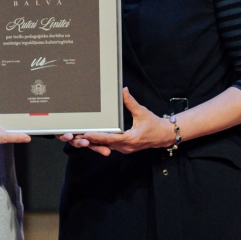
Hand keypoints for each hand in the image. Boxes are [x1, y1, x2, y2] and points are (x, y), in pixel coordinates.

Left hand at [57, 88, 173, 155]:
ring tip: (80, 137)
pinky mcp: (125, 148)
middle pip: (105, 144)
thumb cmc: (154, 124)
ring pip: (106, 146)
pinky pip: (110, 146)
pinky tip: (91, 138)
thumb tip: (124, 90)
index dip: (98, 136)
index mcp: (130, 139)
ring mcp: (125, 149)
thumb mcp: (142, 112)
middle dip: (91, 140)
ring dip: (94, 142)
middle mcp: (126, 147)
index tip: (86, 134)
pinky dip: (101, 142)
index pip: (110, 138)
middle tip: (76, 135)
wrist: (163, 135)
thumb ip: (131, 102)